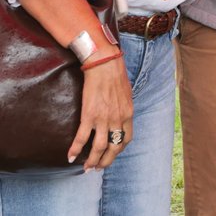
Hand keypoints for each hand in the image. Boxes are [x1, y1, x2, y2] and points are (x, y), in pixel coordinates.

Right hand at [73, 53, 132, 170]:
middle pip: (114, 147)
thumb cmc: (115, 76)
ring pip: (98, 147)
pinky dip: (75, 149)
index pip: (127, 139)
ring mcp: (104, 118)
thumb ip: (123, 107)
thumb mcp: (126, 94)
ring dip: (92, 160)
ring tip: (86, 168)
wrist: (105, 65)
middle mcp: (118, 119)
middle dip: (106, 161)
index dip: (119, 150)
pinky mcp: (89, 115)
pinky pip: (82, 138)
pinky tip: (70, 157)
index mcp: (128, 114)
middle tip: (98, 168)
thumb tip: (119, 113)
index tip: (112, 154)